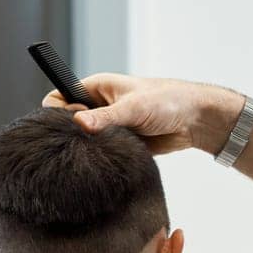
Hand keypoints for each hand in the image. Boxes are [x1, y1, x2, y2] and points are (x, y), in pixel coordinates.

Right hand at [42, 73, 242, 155]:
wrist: (195, 120)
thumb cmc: (167, 100)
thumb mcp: (133, 107)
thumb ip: (105, 117)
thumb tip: (78, 123)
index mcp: (96, 88)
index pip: (60, 97)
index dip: (57, 112)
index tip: (69, 125)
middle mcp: (99, 107)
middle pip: (69, 122)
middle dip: (71, 134)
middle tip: (84, 144)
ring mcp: (109, 126)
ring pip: (86, 141)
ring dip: (90, 149)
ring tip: (100, 154)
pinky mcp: (119, 144)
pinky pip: (103, 154)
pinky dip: (104, 159)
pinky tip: (109, 163)